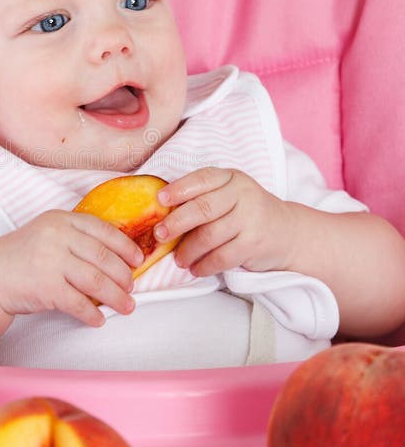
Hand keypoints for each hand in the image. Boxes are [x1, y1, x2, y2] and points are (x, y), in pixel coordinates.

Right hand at [0, 210, 142, 326]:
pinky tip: (98, 320)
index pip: (103, 230)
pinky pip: (79, 303)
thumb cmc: (23, 256)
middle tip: (132, 288)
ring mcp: (51, 261)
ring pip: (96, 281)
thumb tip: (118, 256)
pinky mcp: (46, 288)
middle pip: (104, 257)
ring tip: (127, 306)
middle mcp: (58, 237)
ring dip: (116, 297)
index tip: (138, 259)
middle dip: (123, 276)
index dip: (125, 246)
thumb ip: (76, 237)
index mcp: (61, 220)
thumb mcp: (48, 233)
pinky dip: (92, 314)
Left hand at [154, 168, 293, 276]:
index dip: (178, 189)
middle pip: (203, 208)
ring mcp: (251, 218)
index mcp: (231, 178)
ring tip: (179, 259)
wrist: (287, 232)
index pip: (201, 179)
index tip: (158, 201)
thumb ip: (202, 198)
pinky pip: (222, 256)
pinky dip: (205, 265)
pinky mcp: (254, 243)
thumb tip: (161, 213)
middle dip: (177, 223)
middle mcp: (243, 194)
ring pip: (210, 236)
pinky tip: (196, 269)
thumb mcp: (228, 196)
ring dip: (188, 250)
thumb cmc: (245, 213)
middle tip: (159, 235)